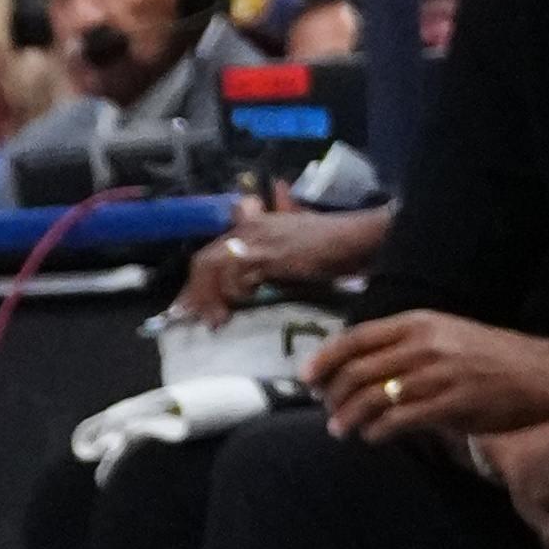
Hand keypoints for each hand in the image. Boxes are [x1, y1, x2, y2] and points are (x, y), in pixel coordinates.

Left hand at [171, 203, 387, 325]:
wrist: (360, 239)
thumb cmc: (333, 250)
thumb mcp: (291, 255)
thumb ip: (267, 269)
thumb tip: (245, 295)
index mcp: (252, 227)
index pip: (210, 254)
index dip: (196, 283)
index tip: (188, 308)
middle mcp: (250, 228)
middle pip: (205, 260)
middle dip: (195, 293)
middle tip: (194, 320)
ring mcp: (260, 238)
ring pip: (215, 265)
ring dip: (211, 297)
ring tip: (216, 321)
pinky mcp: (272, 252)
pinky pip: (239, 271)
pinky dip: (235, 291)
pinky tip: (242, 304)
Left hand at [312, 309, 548, 444]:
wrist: (548, 374)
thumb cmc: (494, 356)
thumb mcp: (448, 334)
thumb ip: (405, 344)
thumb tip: (358, 365)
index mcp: (419, 322)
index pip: (355, 338)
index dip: (324, 360)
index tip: (306, 378)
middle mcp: (424, 344)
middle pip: (356, 371)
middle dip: (332, 395)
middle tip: (326, 411)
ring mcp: (438, 375)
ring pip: (372, 398)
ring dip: (348, 417)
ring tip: (340, 430)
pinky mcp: (451, 405)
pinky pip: (398, 420)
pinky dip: (376, 431)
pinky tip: (372, 437)